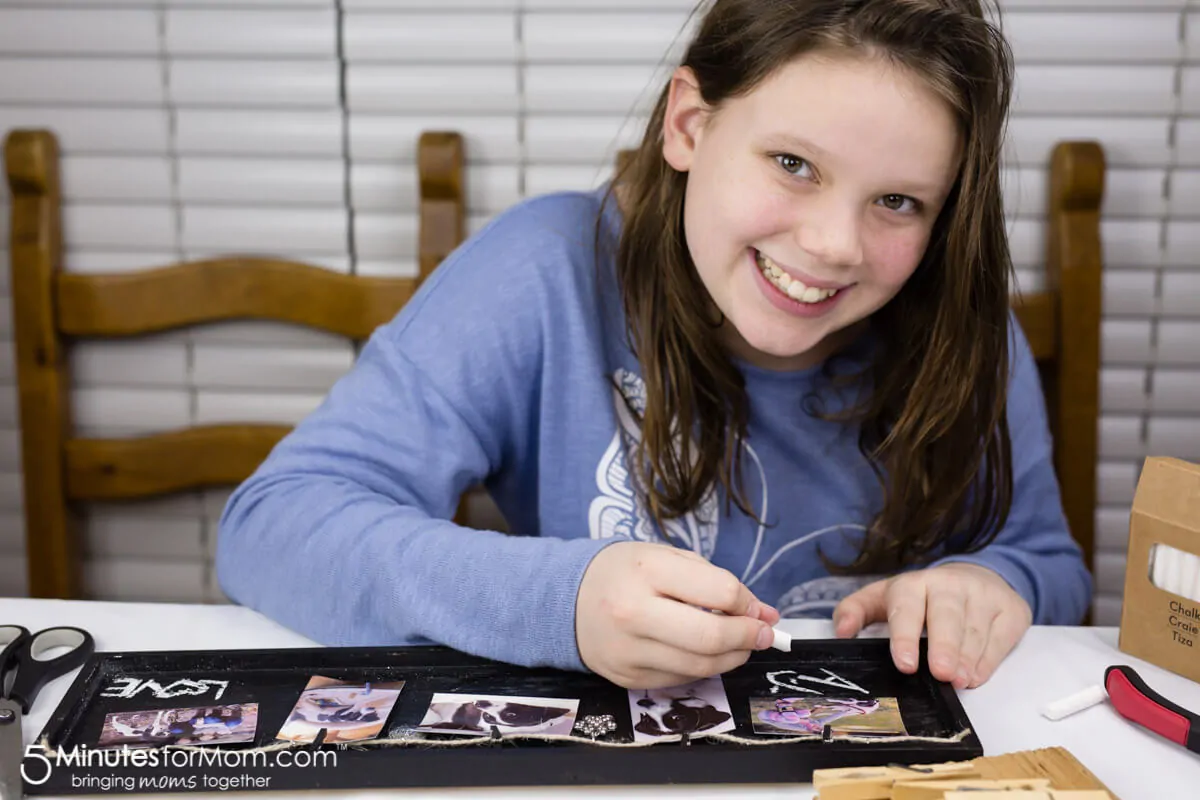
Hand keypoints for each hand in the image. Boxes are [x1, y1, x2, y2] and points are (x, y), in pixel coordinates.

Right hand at [576, 541, 780, 688]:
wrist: (566, 601)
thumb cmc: (624, 572)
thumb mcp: (666, 558)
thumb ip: (715, 581)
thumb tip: (765, 614)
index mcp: (647, 570)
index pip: (718, 592)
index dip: (748, 603)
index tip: (757, 608)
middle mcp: (634, 612)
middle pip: (710, 637)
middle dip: (749, 637)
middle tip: (764, 634)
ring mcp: (629, 650)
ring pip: (701, 667)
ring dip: (733, 657)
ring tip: (741, 644)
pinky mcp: (628, 678)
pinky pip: (681, 679)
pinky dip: (704, 668)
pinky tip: (707, 654)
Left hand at [831, 563, 1031, 688]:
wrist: (977, 577)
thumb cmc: (922, 598)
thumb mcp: (884, 598)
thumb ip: (856, 610)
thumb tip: (840, 633)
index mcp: (914, 583)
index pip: (907, 606)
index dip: (905, 635)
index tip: (904, 664)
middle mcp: (950, 585)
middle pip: (946, 615)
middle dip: (943, 645)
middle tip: (941, 673)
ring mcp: (983, 595)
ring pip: (975, 629)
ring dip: (967, 659)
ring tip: (959, 681)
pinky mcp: (1010, 609)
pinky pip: (1001, 637)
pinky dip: (989, 659)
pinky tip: (976, 674)